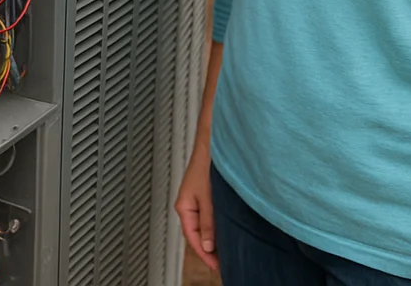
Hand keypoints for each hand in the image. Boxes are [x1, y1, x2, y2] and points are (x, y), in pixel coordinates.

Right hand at [174, 141, 218, 271]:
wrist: (214, 143)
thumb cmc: (207, 164)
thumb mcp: (209, 199)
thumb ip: (208, 224)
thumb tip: (209, 246)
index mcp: (184, 207)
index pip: (192, 238)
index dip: (204, 254)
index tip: (216, 266)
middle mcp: (189, 205)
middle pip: (197, 234)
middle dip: (209, 249)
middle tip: (223, 263)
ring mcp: (197, 200)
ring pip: (204, 226)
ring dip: (214, 238)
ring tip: (227, 251)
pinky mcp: (206, 195)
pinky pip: (209, 217)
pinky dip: (217, 227)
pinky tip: (227, 230)